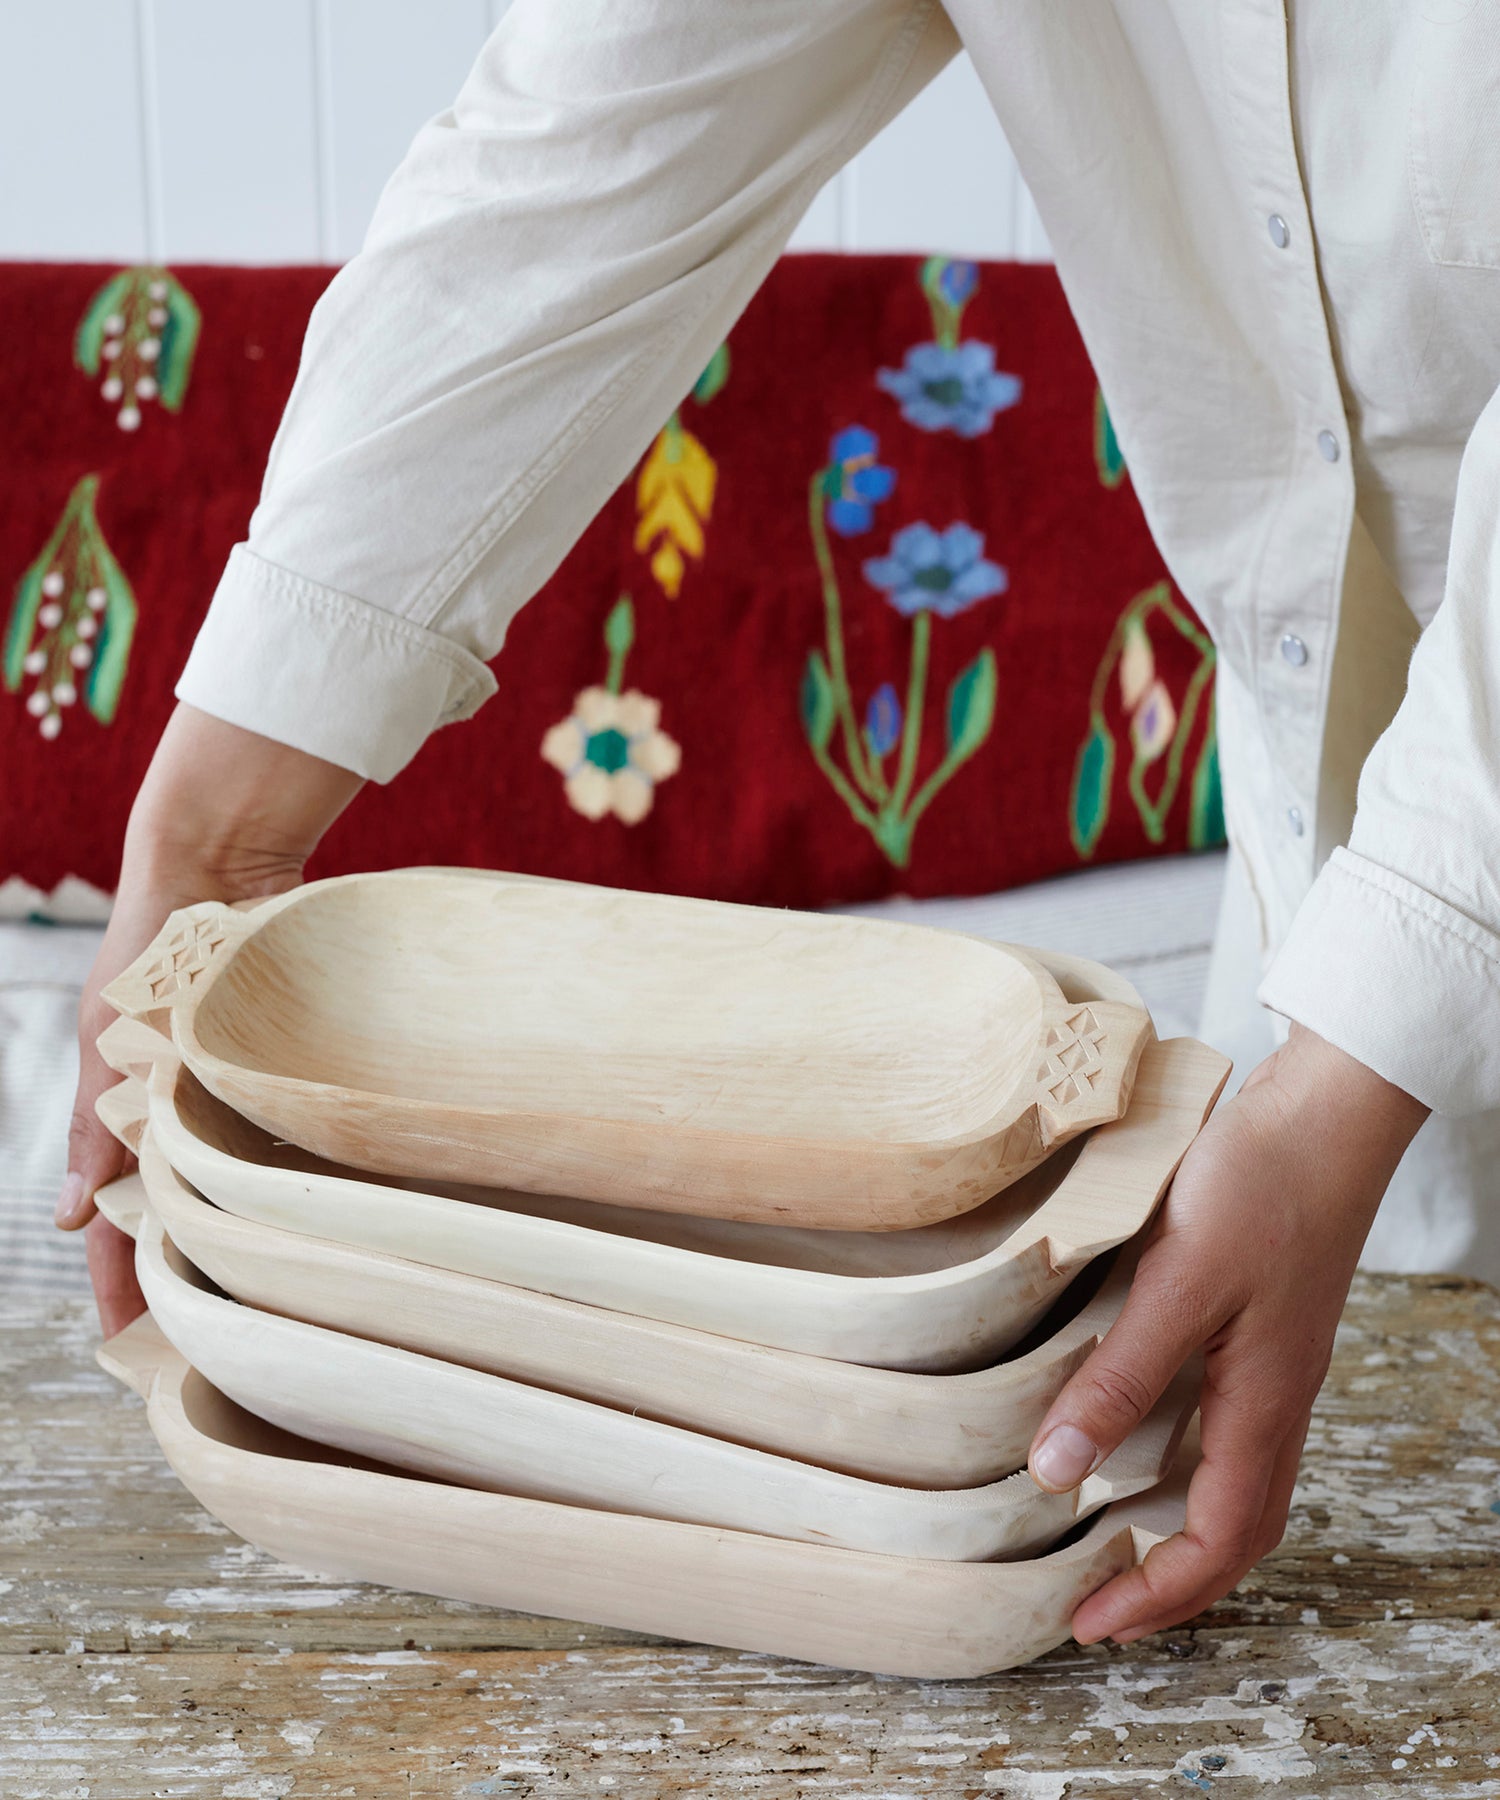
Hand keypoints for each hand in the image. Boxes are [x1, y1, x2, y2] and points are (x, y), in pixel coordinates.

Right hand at [56, 704, 362, 1337]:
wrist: (218, 867)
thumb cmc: (148, 955)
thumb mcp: (109, 1044)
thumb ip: (94, 1127)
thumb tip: (69, 1216)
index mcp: (129, 1119)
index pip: (119, 1225)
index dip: (123, 1286)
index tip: (134, 1349)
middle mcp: (186, 1118)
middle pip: (185, 1219)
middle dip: (196, 1279)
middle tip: (222, 1343)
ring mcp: (236, 1097)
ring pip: (242, 1188)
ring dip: (252, 1236)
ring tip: (279, 1298)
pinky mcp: (286, 1069)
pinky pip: (292, 1137)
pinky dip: (299, 1176)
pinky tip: (325, 1216)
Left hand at [1026, 1021, 1428, 1643]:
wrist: (1324, 1114)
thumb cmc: (1260, 1187)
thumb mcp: (1177, 1283)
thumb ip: (1120, 1374)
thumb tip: (1055, 1469)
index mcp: (1262, 1404)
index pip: (1218, 1540)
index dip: (1156, 1596)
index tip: (1089, 1625)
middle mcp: (1274, 1397)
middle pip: (1238, 1528)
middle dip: (1174, 1583)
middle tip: (1100, 1605)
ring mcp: (1271, 1361)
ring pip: (1235, 1477)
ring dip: (1180, 1523)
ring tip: (1108, 1536)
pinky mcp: (1259, 1322)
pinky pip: (1226, 1421)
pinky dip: (1183, 1455)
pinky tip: (1133, 1428)